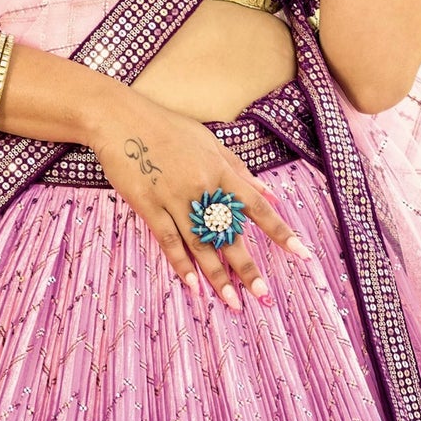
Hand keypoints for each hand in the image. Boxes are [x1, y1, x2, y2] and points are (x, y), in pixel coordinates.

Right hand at [82, 89, 313, 311]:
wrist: (120, 119)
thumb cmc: (167, 128)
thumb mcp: (210, 142)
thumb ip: (240, 170)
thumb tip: (270, 194)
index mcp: (220, 170)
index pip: (255, 207)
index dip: (279, 231)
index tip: (301, 253)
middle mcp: (201, 187)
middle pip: (229, 234)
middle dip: (247, 268)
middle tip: (263, 296)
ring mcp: (174, 198)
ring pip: (200, 244)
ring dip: (217, 276)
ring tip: (232, 302)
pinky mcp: (148, 206)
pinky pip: (169, 240)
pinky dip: (181, 264)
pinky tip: (194, 285)